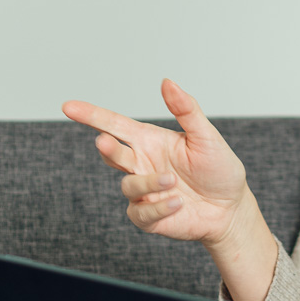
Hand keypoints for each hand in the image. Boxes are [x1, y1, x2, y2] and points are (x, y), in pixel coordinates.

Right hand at [62, 79, 245, 244]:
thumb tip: (167, 82)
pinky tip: (177, 203)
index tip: (68, 106)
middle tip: (104, 141)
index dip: (91, 115)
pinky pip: (140, 213)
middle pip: (111, 152)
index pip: (114, 125)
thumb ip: (186, 110)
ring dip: (149, 182)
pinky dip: (158, 207)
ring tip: (173, 182)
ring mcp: (143, 192)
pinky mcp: (148, 217)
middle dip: (106, 147)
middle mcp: (142, 164)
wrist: (231, 209)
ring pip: (127, 185)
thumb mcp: (206, 136)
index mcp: (151, 141)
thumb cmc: (219, 170)